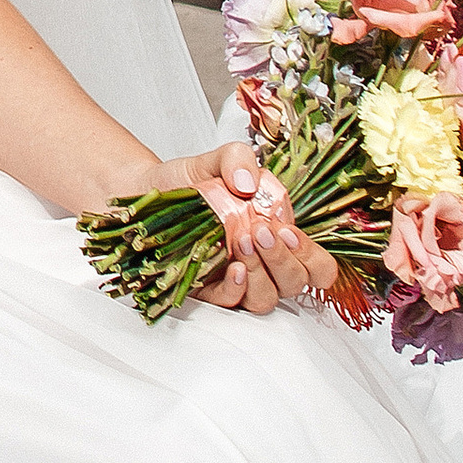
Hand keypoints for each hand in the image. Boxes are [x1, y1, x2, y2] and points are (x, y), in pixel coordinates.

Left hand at [152, 143, 339, 316]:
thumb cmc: (192, 180)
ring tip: (241, 243)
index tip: (287, 231)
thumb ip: (239, 159)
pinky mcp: (206, 291)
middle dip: (284, 261)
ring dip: (260, 274)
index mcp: (279, 238)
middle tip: (261, 232)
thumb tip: (249, 184)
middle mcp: (263, 265)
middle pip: (295, 283)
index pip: (316, 266)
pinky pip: (230, 304)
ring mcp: (236, 281)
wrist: (146, 189)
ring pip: (266, 299)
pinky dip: (235, 289)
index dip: (310, 255)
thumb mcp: (219, 159)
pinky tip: (232, 268)